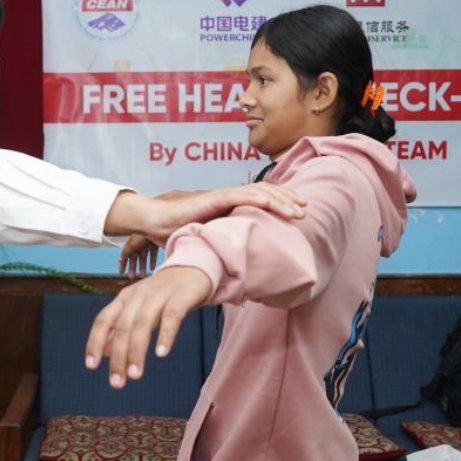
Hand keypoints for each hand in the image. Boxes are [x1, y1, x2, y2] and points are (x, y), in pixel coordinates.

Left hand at [84, 266, 212, 387]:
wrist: (192, 270)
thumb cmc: (162, 295)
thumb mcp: (138, 310)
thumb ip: (122, 329)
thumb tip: (104, 352)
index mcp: (124, 299)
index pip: (104, 320)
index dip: (95, 341)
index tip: (91, 366)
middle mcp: (138, 295)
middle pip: (123, 327)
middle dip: (118, 356)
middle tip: (117, 383)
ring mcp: (159, 294)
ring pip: (143, 323)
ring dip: (137, 350)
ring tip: (135, 375)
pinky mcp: (180, 296)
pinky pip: (171, 316)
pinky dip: (165, 334)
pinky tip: (161, 353)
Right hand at [119, 235, 158, 278]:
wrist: (154, 229)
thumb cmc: (140, 236)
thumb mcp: (130, 246)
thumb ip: (124, 254)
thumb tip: (120, 261)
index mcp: (131, 244)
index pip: (125, 256)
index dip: (123, 264)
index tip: (122, 273)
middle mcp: (138, 245)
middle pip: (135, 259)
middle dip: (133, 268)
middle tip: (133, 277)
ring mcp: (147, 245)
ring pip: (144, 259)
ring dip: (143, 267)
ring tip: (143, 275)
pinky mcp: (155, 246)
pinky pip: (153, 256)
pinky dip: (152, 263)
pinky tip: (152, 269)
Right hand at [141, 182, 305, 241]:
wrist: (156, 223)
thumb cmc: (179, 233)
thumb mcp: (210, 240)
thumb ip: (224, 246)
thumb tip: (239, 269)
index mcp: (230, 205)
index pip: (261, 198)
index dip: (281, 202)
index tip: (298, 212)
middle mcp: (229, 197)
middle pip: (265, 191)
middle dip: (287, 198)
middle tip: (304, 209)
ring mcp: (222, 196)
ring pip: (258, 192)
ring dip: (280, 199)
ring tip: (296, 210)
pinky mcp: (213, 198)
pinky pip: (239, 195)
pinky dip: (258, 198)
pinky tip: (272, 203)